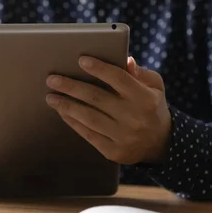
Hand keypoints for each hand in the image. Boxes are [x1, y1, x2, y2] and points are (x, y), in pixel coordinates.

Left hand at [45, 56, 171, 164]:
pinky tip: (62, 112)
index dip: (99, 69)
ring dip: (66, 106)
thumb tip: (125, 60)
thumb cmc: (152, 107)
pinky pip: (88, 134)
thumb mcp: (155, 86)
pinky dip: (73, 122)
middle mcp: (134, 118)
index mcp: (145, 99)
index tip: (81, 60)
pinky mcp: (113, 151)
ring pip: (88, 118)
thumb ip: (140, 73)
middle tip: (52, 79)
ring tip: (51, 97)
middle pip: (97, 98)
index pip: (119, 79)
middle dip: (71, 87)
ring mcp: (123, 137)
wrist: (160, 143)